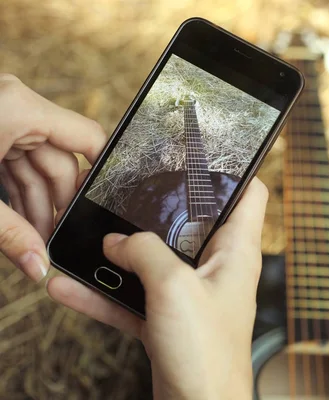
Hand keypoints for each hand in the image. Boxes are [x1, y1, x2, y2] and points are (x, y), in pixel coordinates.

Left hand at [0, 73, 105, 280]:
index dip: (100, 174)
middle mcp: (15, 107)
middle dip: (57, 204)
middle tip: (54, 242)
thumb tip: (39, 268)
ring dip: (37, 204)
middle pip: (60, 160)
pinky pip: (14, 163)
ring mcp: (1, 117)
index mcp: (19, 108)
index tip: (100, 210)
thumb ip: (9, 234)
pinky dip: (16, 193)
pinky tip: (19, 223)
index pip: (86, 138)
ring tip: (34, 241)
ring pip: (37, 165)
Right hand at [47, 179, 267, 399]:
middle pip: (192, 221)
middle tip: (129, 193)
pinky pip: (136, 296)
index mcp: (236, 251)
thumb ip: (144, 253)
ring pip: (156, 260)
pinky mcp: (171, 318)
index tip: (206, 155)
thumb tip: (117, 240)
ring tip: (88, 242)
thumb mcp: (173, 288)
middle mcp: (217, 267)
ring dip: (122, 254)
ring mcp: (192, 293)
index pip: (250, 194)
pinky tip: (71, 287)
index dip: (233, 170)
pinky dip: (107, 292)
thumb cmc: (207, 354)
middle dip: (159, 208)